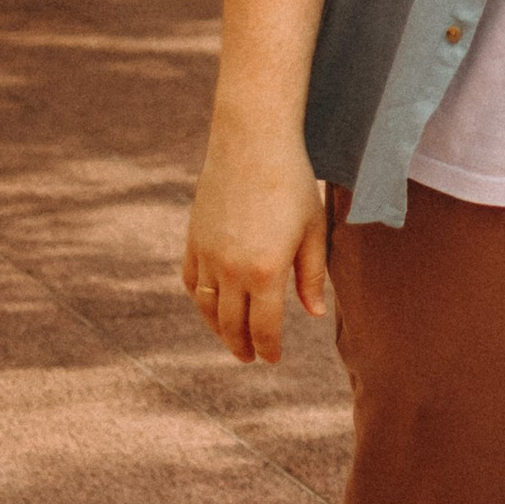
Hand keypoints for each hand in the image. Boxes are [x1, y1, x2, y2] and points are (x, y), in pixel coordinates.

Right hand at [182, 128, 328, 364]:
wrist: (251, 144)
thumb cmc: (292, 183)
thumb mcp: (312, 229)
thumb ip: (311, 275)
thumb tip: (313, 313)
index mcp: (265, 272)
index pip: (264, 328)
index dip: (269, 349)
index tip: (273, 360)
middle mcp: (230, 271)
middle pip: (232, 325)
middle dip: (242, 346)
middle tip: (251, 357)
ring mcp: (207, 256)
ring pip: (206, 308)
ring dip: (218, 329)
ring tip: (231, 339)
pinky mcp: (192, 240)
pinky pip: (190, 282)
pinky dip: (199, 300)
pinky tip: (209, 305)